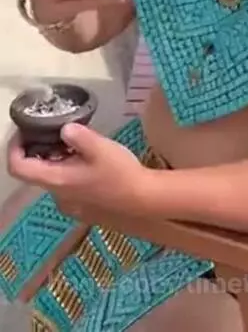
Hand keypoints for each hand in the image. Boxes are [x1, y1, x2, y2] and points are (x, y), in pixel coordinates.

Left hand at [7, 124, 148, 225]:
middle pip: (36, 171)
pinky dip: (70, 170)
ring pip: (54, 177)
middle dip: (43, 149)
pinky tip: (91, 162)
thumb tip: (63, 129)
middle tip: (60, 131)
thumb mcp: (99, 146)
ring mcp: (70, 205)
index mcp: (57, 181)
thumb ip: (78, 135)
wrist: (143, 200)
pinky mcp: (82, 208)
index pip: (18, 168)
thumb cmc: (120, 173)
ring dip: (59, 159)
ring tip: (80, 143)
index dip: (14, 148)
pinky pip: (67, 185)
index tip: (24, 131)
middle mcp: (58, 196)